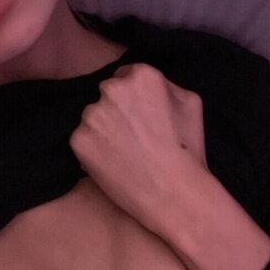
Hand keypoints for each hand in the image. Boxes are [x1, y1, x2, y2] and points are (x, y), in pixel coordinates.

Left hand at [69, 63, 208, 232]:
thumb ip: (166, 84)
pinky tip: (112, 163)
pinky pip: (83, 139)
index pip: (126, 75)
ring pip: (93, 116)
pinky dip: (93, 150)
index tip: (141, 115)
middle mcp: (112, 89)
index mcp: (141, 76)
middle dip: (117, 109)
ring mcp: (92, 115)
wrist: (173, 193)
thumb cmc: (187, 149)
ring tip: (123, 152)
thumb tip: (148, 86)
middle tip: (133, 134)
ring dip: (103, 128)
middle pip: (107, 94)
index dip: (134, 97)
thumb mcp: (191, 103)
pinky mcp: (78, 140)